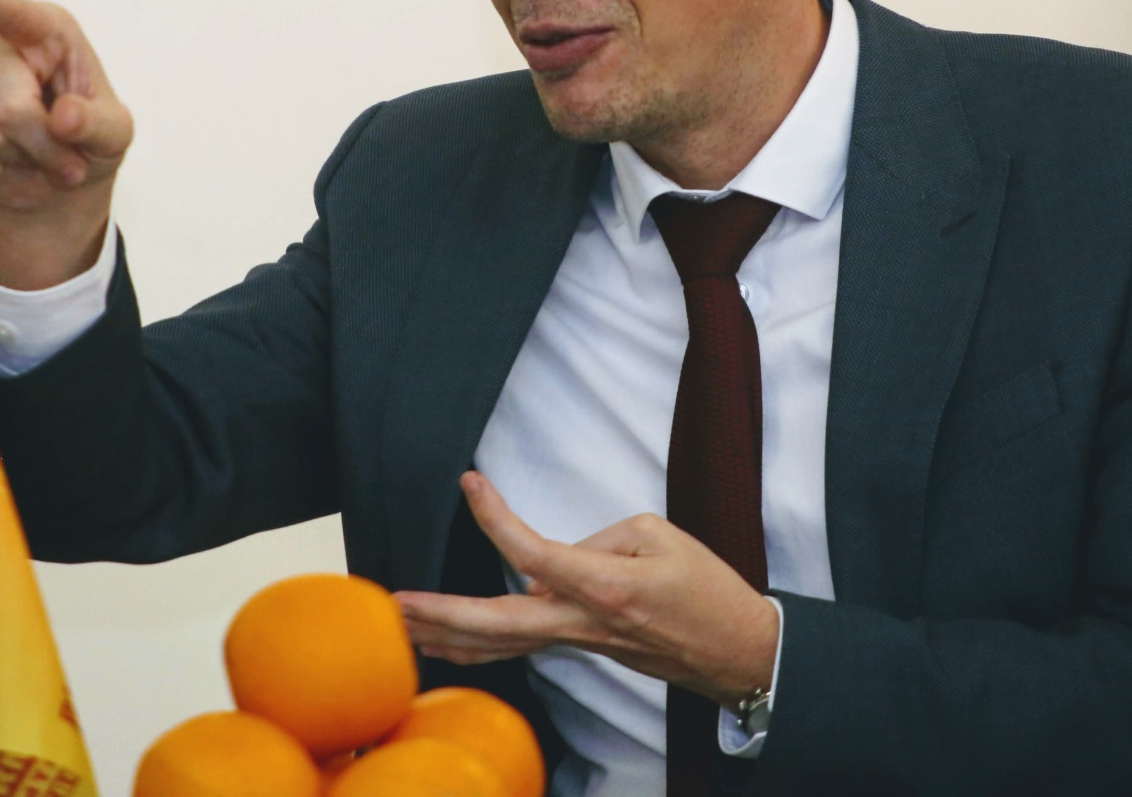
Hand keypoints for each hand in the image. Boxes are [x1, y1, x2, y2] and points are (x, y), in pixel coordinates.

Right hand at [0, 0, 133, 288]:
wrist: (56, 176)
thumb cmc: (88, 138)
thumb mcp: (114, 135)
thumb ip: (96, 125)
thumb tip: (64, 117)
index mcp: (49, 31)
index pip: (15, 15)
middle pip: (10, 108)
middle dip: (42, 147)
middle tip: (68, 162)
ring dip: (17, 162)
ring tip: (36, 156)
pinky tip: (7, 163)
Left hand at [395, 473, 779, 707]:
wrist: (737, 650)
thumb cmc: (706, 589)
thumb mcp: (661, 537)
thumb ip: (599, 538)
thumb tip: (554, 560)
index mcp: (605, 586)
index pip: (533, 553)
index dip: (495, 517)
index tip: (470, 481)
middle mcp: (583, 622)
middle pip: (497, 624)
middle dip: (441, 612)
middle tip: (394, 600)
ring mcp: (579, 642)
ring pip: (499, 644)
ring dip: (445, 633)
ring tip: (398, 620)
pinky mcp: (580, 648)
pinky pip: (517, 649)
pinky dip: (474, 647)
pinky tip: (441, 644)